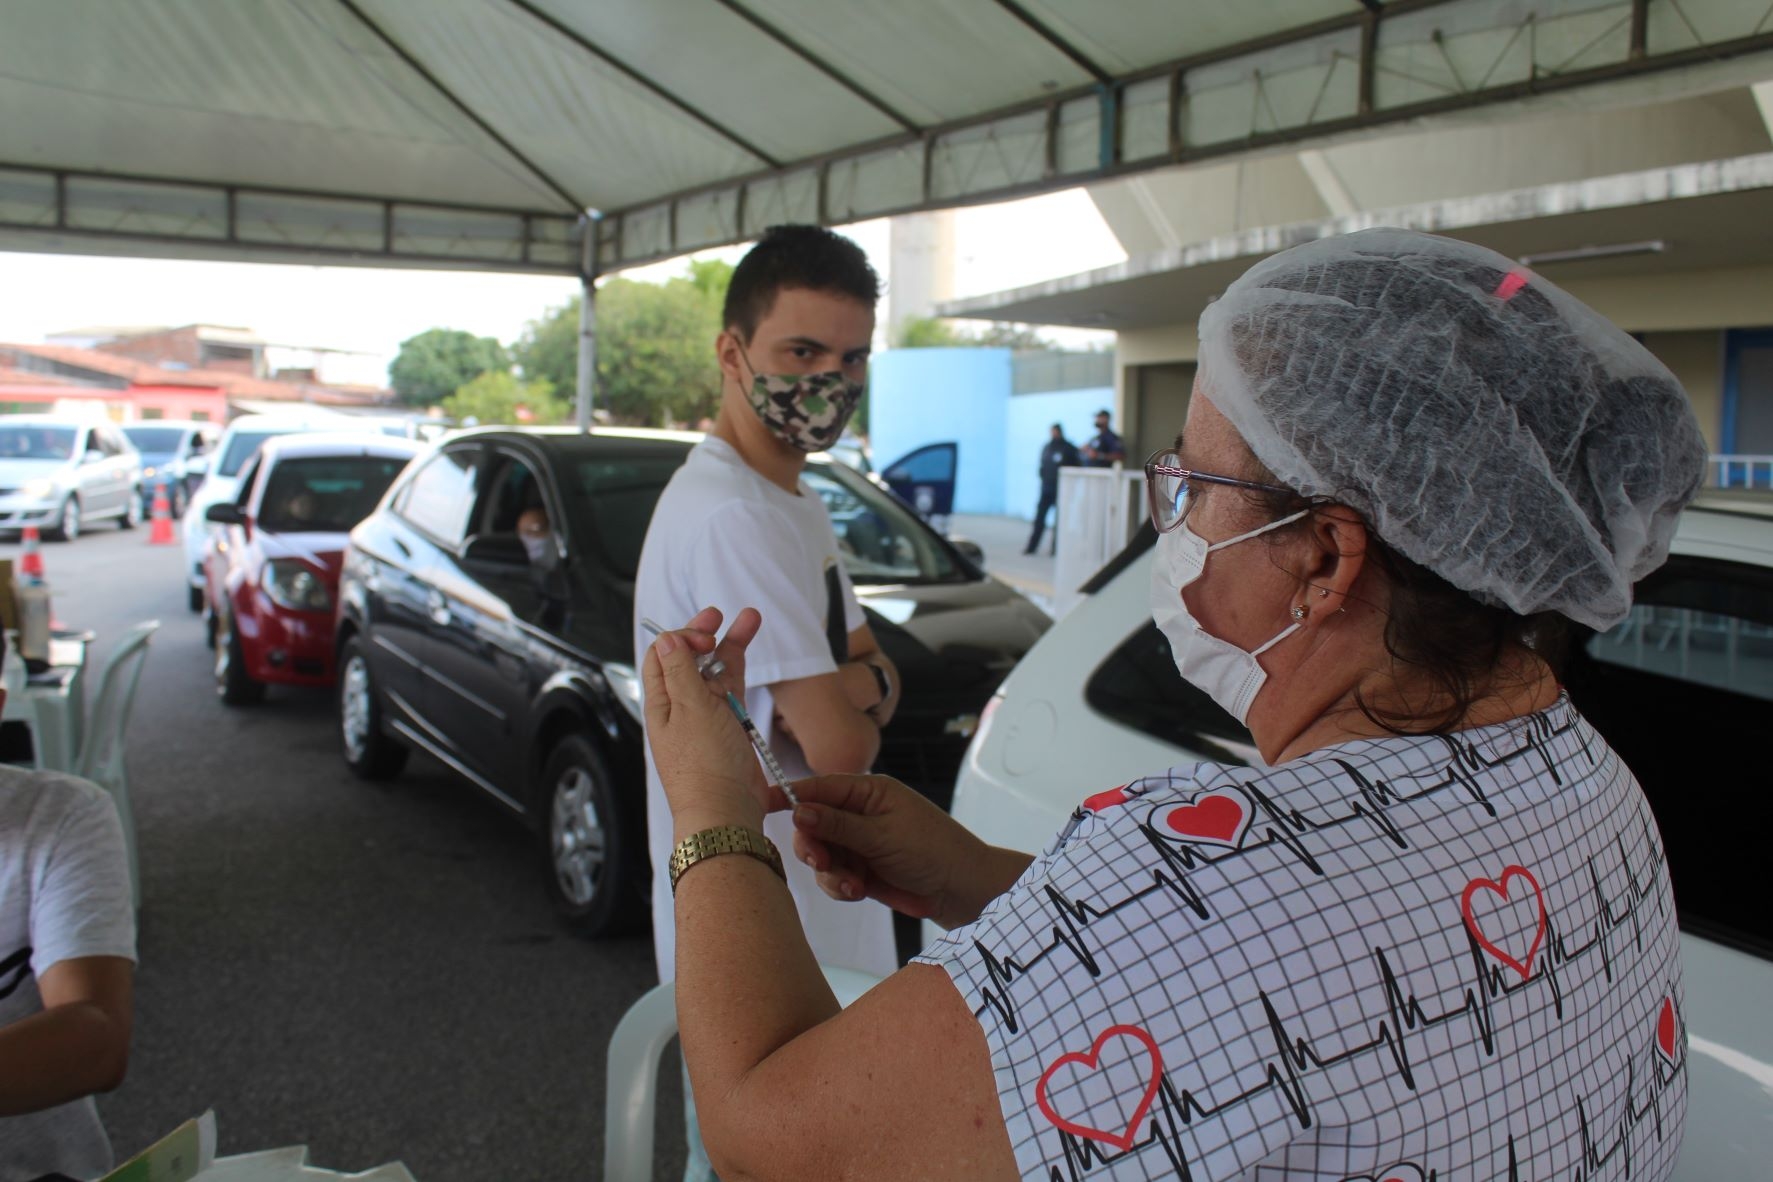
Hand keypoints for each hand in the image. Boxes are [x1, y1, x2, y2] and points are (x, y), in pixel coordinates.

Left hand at [643, 607, 771, 825]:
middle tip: (719, 615)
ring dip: (730, 647)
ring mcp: (706, 719)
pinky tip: (746, 655)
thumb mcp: (689, 709)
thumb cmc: (703, 767)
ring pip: (715, 674)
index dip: (682, 637)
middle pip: (689, 661)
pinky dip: (739, 672)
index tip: (706, 636)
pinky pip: (731, 694)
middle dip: (705, 635)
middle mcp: (680, 708)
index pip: (663, 656)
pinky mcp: (728, 730)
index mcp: (661, 703)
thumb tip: (668, 639)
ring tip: (751, 620)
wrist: (725, 812)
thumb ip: (680, 671)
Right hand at [786, 774, 1013, 929]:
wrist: (961, 889)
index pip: (819, 787)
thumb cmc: (931, 850)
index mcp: (868, 791)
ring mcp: (860, 842)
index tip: (760, 803)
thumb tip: (797, 810)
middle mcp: (860, 813)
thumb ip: (837, 824)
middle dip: (813, 846)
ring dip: (830, 873)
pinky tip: (858, 891)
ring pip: (821, 855)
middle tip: (820, 863)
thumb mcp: (881, 835)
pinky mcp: (862, 869)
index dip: (788, 795)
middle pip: (813, 825)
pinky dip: (840, 885)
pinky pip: (834, 876)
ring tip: (852, 886)